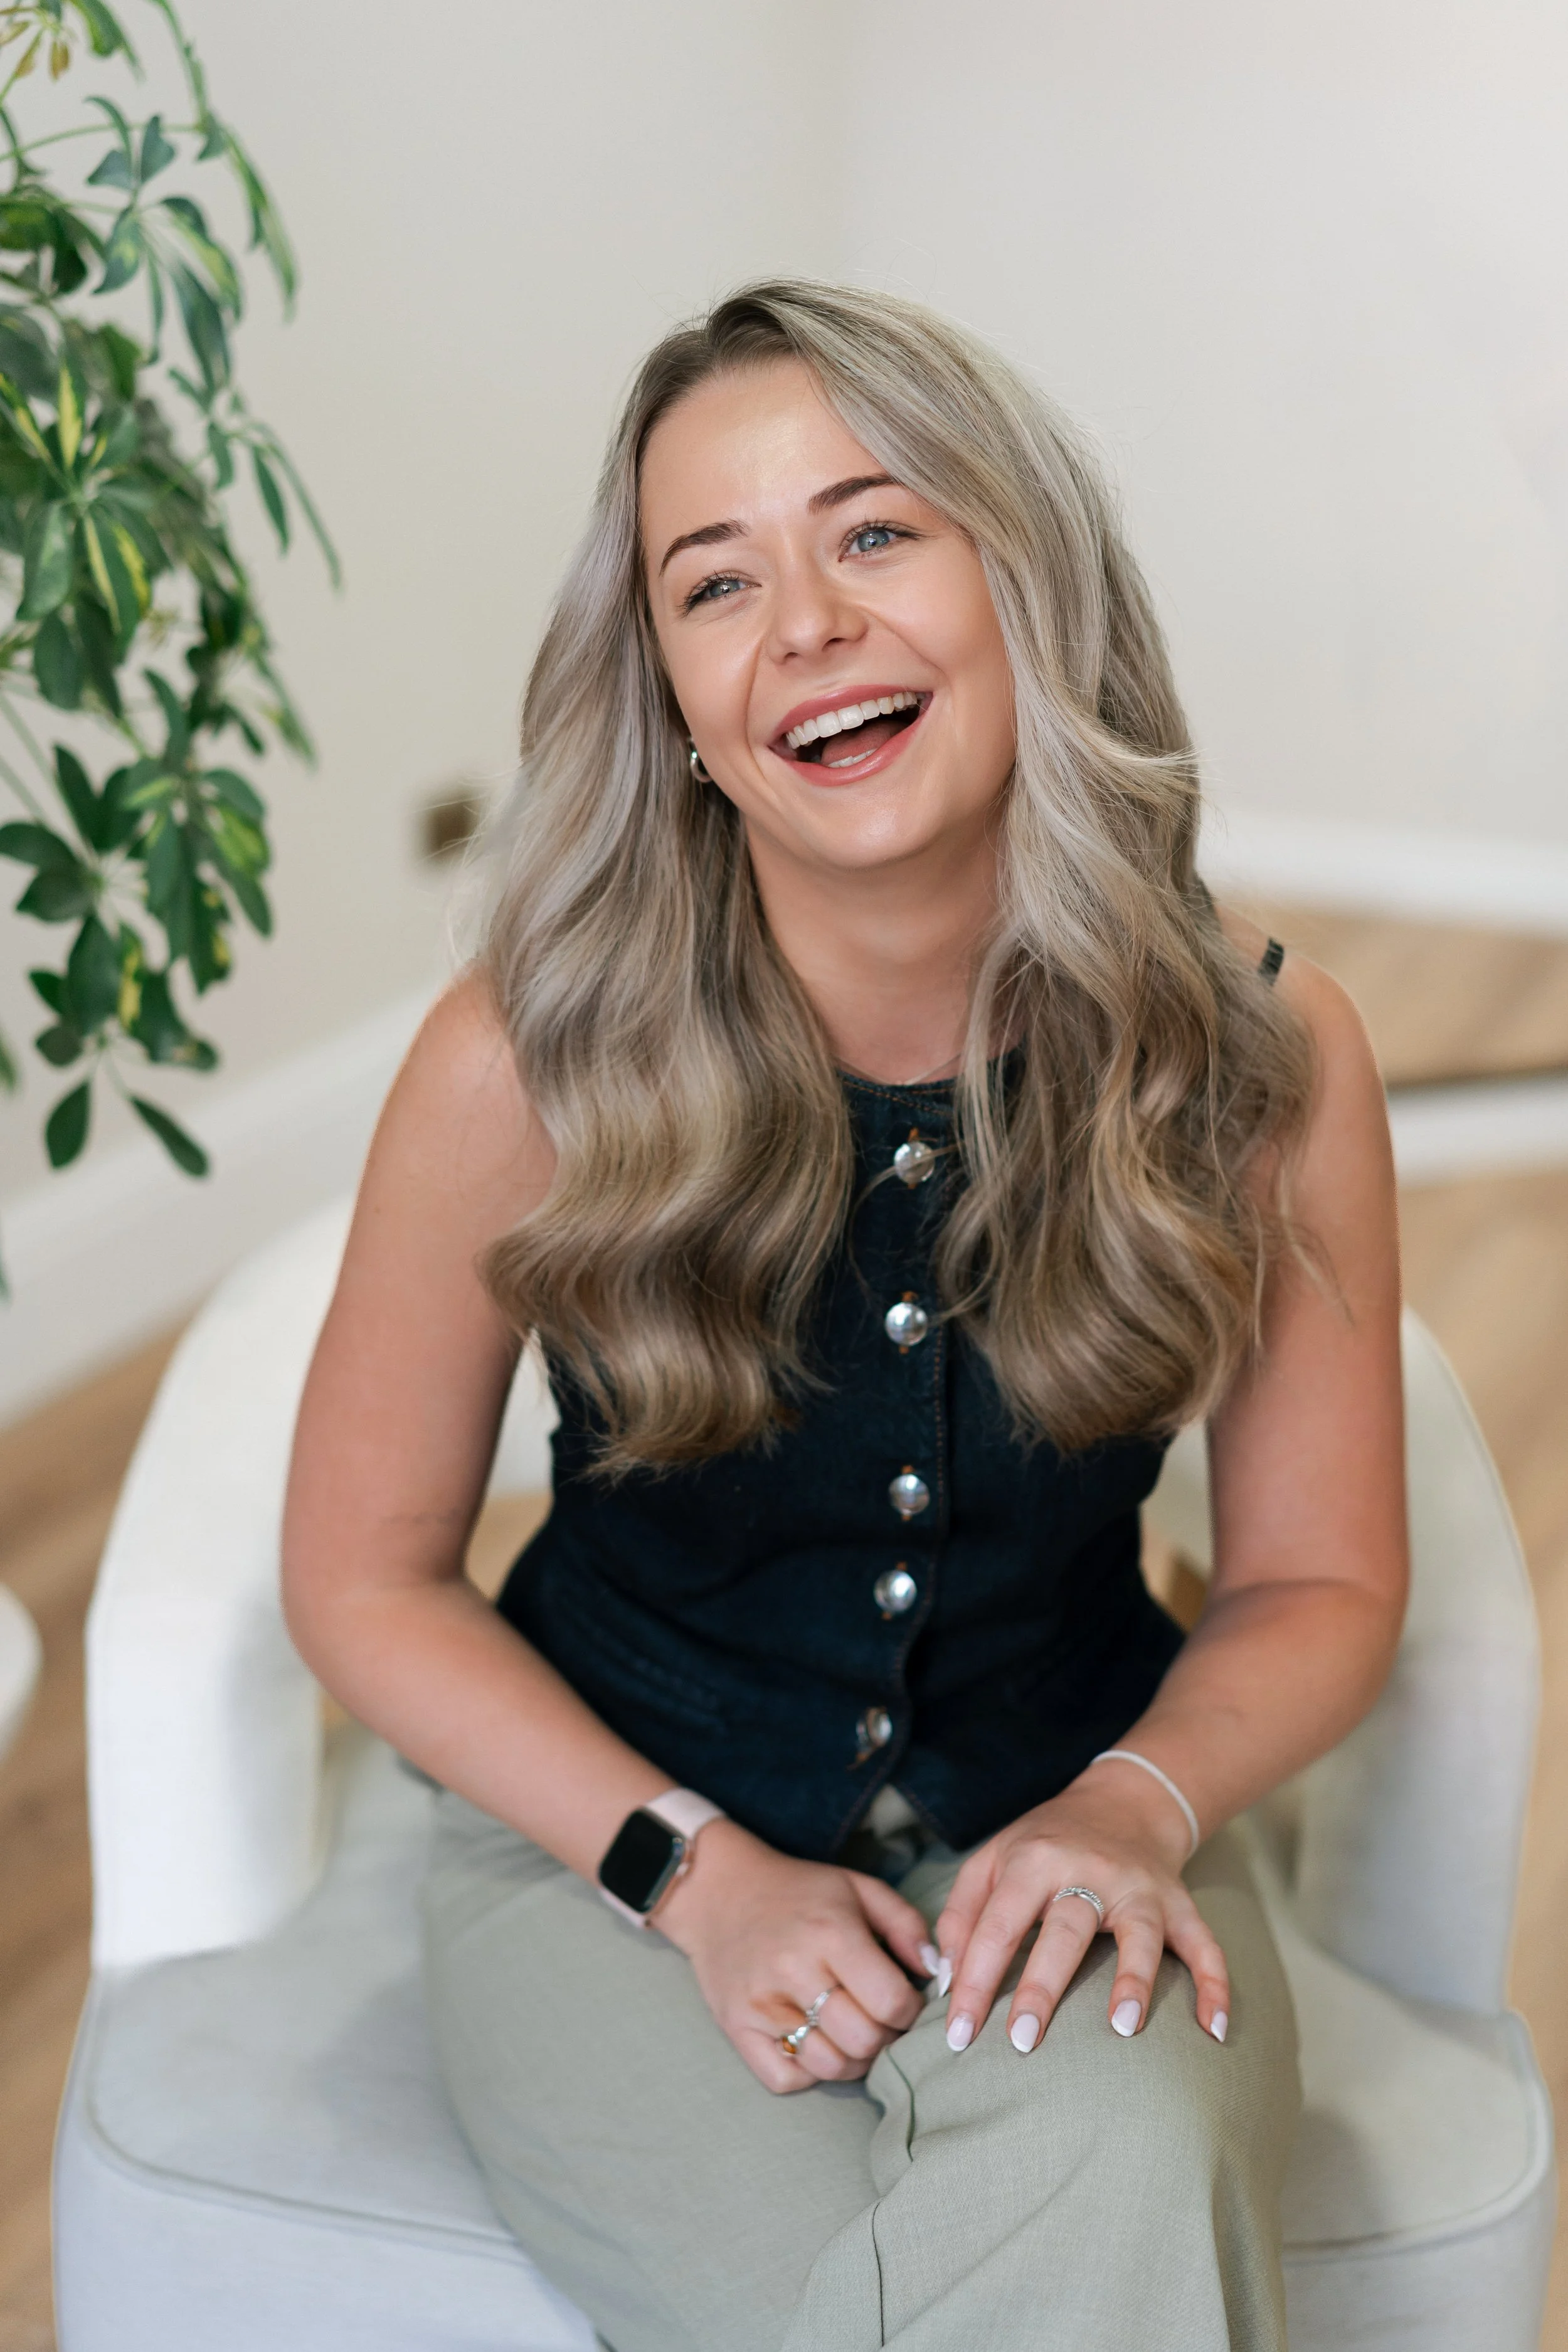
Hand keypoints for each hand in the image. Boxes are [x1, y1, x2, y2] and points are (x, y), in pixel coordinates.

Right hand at [655, 1819, 934, 2091]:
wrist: (720, 1892)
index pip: (891, 2001)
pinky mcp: (736, 2028)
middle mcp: (793, 1970)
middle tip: (881, 2020)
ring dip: (853, 2059)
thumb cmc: (800, 1892)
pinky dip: (810, 2071)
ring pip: (829, 2065)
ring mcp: (760, 2004)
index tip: (905, 2001)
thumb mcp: (859, 1888)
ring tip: (853, 2033)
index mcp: (830, 1933)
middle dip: (885, 2037)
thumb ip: (908, 1925)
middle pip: (864, 2040)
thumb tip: (938, 1973)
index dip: (911, 2011)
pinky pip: (786, 2078)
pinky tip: (816, 2041)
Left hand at [934, 1768, 1229, 2054]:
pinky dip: (1214, 1985)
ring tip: (1121, 2029)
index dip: (975, 1981)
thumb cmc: (1045, 1844)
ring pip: (1138, 1933)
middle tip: (1021, 2042)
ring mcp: (1140, 1888)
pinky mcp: (1179, 1905)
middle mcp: (1088, 1870)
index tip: (959, 2036)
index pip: (997, 1926)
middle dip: (1042, 1986)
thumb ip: (961, 1916)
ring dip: (1133, 1979)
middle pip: (1064, 1930)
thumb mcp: (991, 1860)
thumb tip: (947, 1982)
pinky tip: (1212, 2030)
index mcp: (1034, 1860)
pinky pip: (1204, 1945)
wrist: (1123, 1802)